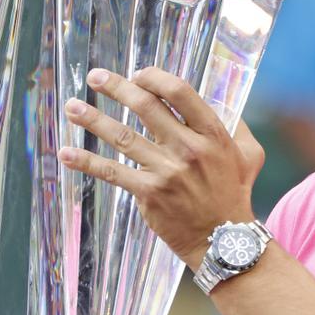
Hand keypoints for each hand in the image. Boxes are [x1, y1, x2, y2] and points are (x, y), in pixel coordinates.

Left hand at [57, 67, 264, 267]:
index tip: (137, 74)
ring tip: (72, 106)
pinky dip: (87, 162)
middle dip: (117, 87)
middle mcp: (189, 149)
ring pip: (123, 137)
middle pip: (146, 107)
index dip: (154, 78)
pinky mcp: (150, 194)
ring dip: (93, 119)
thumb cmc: (235, 193)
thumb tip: (222, 99)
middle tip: (96, 76)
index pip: (179, 92)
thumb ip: (236, 125)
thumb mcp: (249, 154)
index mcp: (212, 134)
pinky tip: (66, 153)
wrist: (224, 240)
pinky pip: (113, 173)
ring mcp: (167, 172)